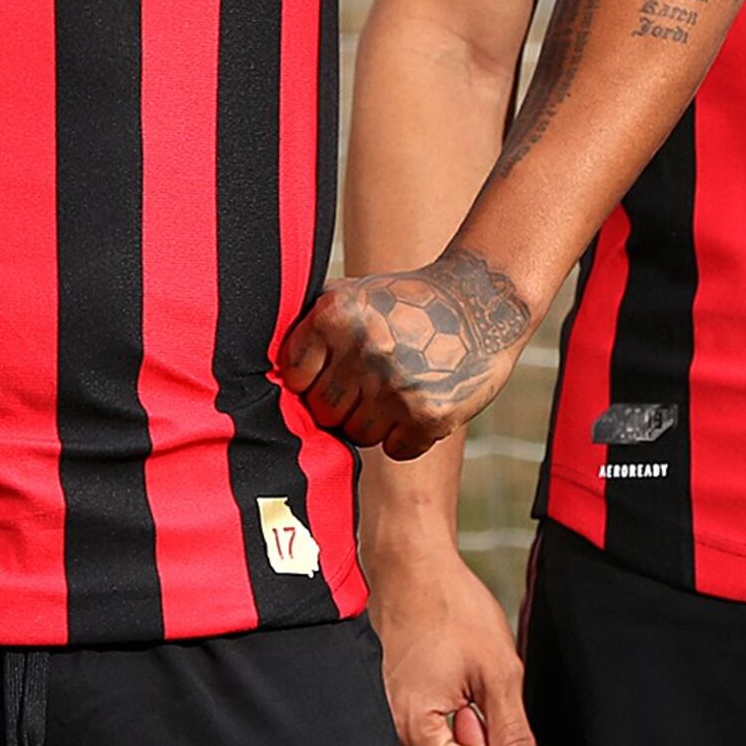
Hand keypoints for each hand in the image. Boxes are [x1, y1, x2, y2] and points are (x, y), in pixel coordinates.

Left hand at [278, 250, 534, 458]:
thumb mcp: (351, 294)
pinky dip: (407, 437)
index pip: (295, 379)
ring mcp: (397, 385)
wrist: (480, 302)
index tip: (332, 373)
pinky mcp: (429, 415)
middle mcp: (364, 349)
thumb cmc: (404, 303)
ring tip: (396, 389)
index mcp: (336, 315)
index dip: (312, 382)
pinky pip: (396, 451)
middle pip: (324, 413)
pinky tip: (421, 403)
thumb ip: (308, 327)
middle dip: (341, 405)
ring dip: (374, 423)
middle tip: (368, 384)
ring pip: (358, 436)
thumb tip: (265, 377)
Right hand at [367, 543, 543, 745]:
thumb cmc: (451, 607)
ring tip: (460, 720)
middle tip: (483, 738)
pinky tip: (440, 714)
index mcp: (412, 728)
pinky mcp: (369, 713)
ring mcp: (371, 725)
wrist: (408, 564)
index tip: (488, 716)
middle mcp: (382, 734)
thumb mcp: (498, 670)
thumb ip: (513, 736)